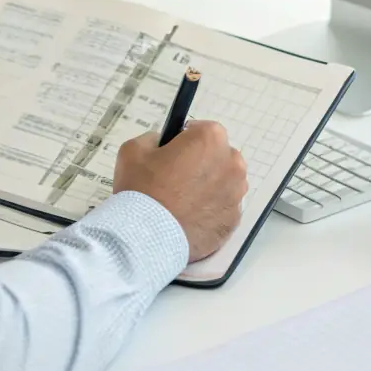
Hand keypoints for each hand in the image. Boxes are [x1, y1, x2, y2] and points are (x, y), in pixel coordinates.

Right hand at [113, 122, 247, 262]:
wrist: (147, 239)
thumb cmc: (142, 190)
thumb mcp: (134, 149)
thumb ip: (153, 138)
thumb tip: (163, 144)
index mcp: (211, 139)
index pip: (201, 131)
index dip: (184, 141)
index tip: (172, 155)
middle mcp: (232, 164)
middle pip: (217, 156)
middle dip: (200, 164)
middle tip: (174, 179)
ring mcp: (235, 195)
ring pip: (223, 184)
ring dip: (208, 187)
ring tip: (180, 202)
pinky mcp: (233, 222)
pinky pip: (222, 210)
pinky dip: (209, 212)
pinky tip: (187, 218)